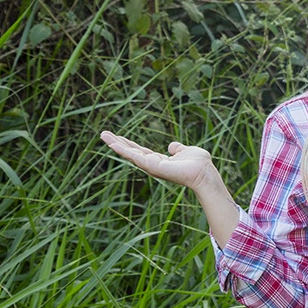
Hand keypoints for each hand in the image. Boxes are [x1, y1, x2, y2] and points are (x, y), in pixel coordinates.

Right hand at [99, 131, 216, 191]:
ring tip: (103, 135)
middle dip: (117, 143)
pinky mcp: (153, 166)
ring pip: (129, 154)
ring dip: (116, 145)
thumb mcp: (186, 151)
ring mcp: (151, 166)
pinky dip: (123, 150)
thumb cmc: (199, 164)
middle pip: (131, 152)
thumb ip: (177, 149)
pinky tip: (113, 144)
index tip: (117, 137)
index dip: (129, 144)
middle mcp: (153, 165)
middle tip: (103, 134)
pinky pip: (135, 157)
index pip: (140, 151)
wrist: (204, 173)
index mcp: (159, 161)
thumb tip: (171, 146)